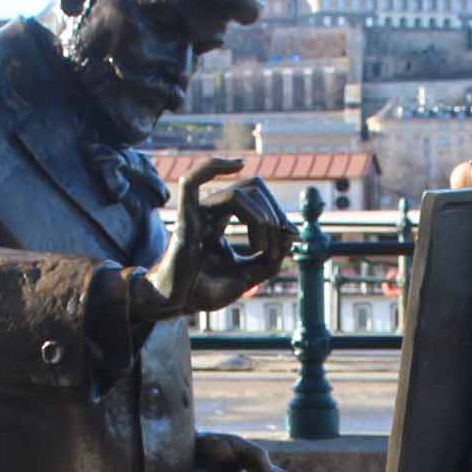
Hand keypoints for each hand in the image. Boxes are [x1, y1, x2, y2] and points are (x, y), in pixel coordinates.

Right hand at [131, 159, 294, 322]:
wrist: (180, 305)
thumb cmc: (206, 290)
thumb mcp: (249, 275)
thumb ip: (271, 258)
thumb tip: (291, 235)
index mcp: (223, 218)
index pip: (257, 196)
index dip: (279, 212)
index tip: (290, 237)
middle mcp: (211, 210)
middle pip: (252, 188)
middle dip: (274, 215)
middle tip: (276, 247)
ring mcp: (197, 212)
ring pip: (238, 194)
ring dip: (261, 220)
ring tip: (261, 249)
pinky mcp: (185, 220)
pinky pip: (190, 182)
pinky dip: (212, 166)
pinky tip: (236, 165)